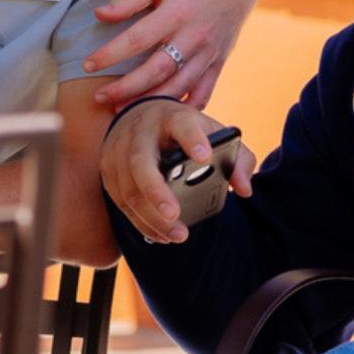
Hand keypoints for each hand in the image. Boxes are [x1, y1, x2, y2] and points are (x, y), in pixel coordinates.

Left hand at [87, 0, 258, 107]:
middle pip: (157, 70)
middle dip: (126, 88)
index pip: (138, 39)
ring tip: (122, 111)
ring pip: (178, 86)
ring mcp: (208, 54)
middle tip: (99, 97)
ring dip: (149, 102)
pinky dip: (184, 109)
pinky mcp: (218, 64)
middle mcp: (194, 37)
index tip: (87, 65)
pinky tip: (163, 115)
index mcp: (177, 12)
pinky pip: (202, 93)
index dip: (110, 54)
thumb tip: (100, 15)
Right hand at [100, 98, 247, 245]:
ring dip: (151, 217)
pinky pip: (120, 201)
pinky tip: (160, 234)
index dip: (192, 139)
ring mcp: (120, 150)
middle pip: (141, 162)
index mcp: (174, 117)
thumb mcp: (215, 134)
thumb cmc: (186, 131)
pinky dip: (140, 222)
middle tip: (176, 216)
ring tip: (178, 236)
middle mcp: (142, 131)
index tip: (204, 156)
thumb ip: (239, 158)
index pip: (183, 124)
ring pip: (129, 188)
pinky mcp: (108, 169)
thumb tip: (245, 189)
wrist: (142, 116)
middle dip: (156, 191)